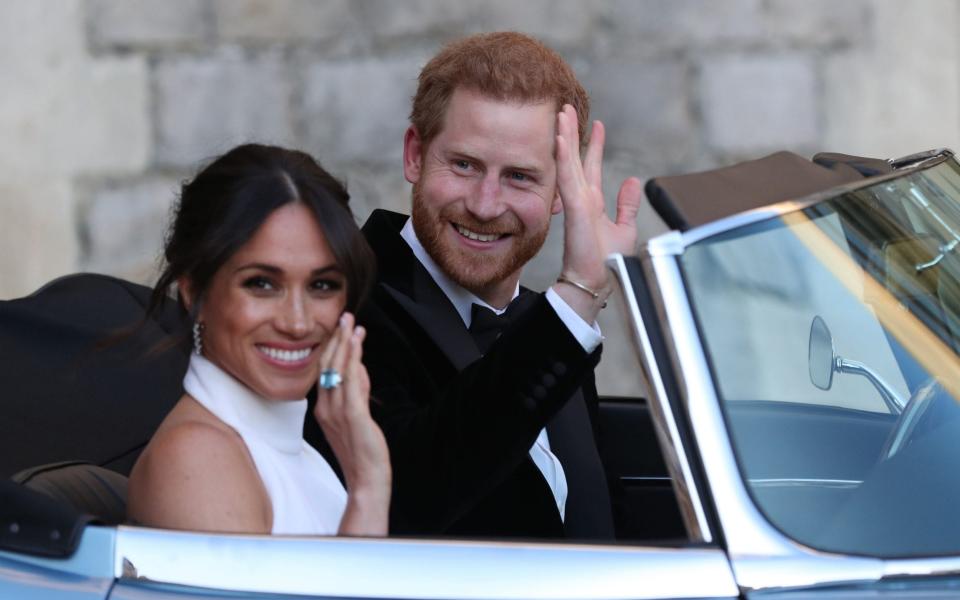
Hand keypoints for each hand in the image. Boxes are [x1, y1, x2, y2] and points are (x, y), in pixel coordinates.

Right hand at [314, 312, 390, 534]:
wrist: (366, 480)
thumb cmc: (362, 451)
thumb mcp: (356, 416)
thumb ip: (357, 392)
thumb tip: (360, 368)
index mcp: (323, 408)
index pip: (324, 371)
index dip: (332, 348)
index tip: (341, 329)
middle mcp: (326, 408)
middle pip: (328, 366)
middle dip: (337, 339)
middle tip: (345, 316)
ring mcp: (337, 412)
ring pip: (338, 370)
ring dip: (346, 344)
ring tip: (351, 323)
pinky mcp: (353, 416)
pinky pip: (351, 382)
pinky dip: (353, 360)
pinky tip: (357, 344)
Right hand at [554, 104, 642, 320]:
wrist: (596, 282)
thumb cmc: (607, 263)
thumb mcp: (624, 228)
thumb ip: (627, 205)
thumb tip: (632, 181)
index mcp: (592, 203)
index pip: (591, 166)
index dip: (593, 145)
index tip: (597, 124)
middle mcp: (582, 199)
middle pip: (575, 158)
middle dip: (571, 133)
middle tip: (567, 108)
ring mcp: (576, 202)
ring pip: (568, 162)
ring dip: (564, 137)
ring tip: (561, 113)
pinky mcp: (575, 208)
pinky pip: (567, 177)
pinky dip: (563, 157)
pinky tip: (560, 138)